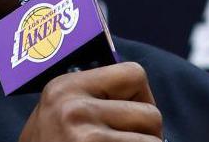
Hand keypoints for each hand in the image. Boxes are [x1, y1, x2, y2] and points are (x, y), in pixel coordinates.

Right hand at [19, 62, 163, 141]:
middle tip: (124, 141)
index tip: (131, 117)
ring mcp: (86, 138)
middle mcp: (73, 108)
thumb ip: (91, 95)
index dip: (141, 97)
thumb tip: (137, 87)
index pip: (134, 74)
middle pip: (150, 114)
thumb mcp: (58, 111)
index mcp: (65, 86)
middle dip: (146, 133)